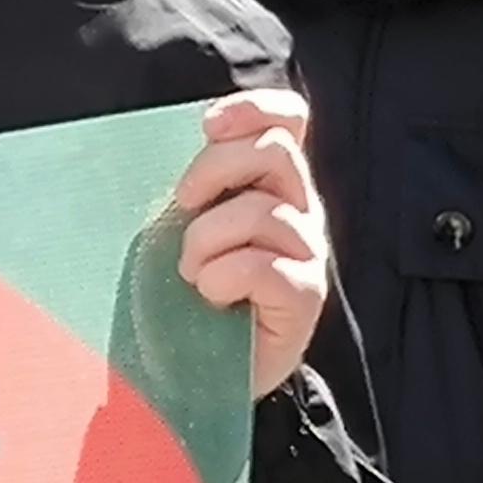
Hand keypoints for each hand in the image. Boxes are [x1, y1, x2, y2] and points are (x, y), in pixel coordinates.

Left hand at [173, 88, 330, 399]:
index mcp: (270, 185)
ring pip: (264, 211)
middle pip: (275, 150)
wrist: (189, 372)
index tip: (209, 125)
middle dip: (214, 169)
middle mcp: (298, 212)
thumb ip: (193, 183)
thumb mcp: (175, 226)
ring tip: (192, 274)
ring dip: (206, 240)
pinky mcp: (304, 299)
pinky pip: (265, 266)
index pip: (289, 120)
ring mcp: (307, 255)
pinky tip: (211, 296)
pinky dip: (223, 278)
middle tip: (183, 206)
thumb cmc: (176, 294)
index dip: (255, 109)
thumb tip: (187, 136)